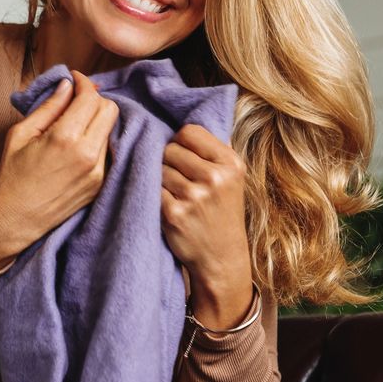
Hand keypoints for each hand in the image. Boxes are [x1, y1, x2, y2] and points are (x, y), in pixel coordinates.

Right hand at [0, 70, 118, 266]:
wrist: (15, 220)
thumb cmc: (12, 177)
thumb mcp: (21, 134)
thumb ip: (48, 106)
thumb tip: (66, 85)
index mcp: (65, 139)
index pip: (90, 97)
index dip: (83, 82)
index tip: (74, 80)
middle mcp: (88, 155)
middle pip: (109, 109)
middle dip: (94, 99)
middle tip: (76, 100)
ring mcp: (98, 172)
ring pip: (112, 129)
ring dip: (97, 119)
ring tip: (76, 122)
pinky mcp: (100, 184)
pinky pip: (108, 151)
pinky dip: (97, 140)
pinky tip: (79, 144)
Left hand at [160, 123, 250, 286]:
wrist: (221, 256)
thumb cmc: (221, 212)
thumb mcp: (230, 178)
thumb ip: (210, 151)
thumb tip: (176, 124)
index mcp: (230, 163)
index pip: (189, 132)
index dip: (180, 143)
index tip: (183, 157)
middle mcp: (214, 178)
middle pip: (170, 149)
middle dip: (169, 162)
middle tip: (179, 181)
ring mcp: (194, 196)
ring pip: (158, 169)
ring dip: (161, 181)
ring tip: (177, 195)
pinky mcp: (174, 214)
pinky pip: (151, 190)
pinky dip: (156, 197)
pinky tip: (169, 207)